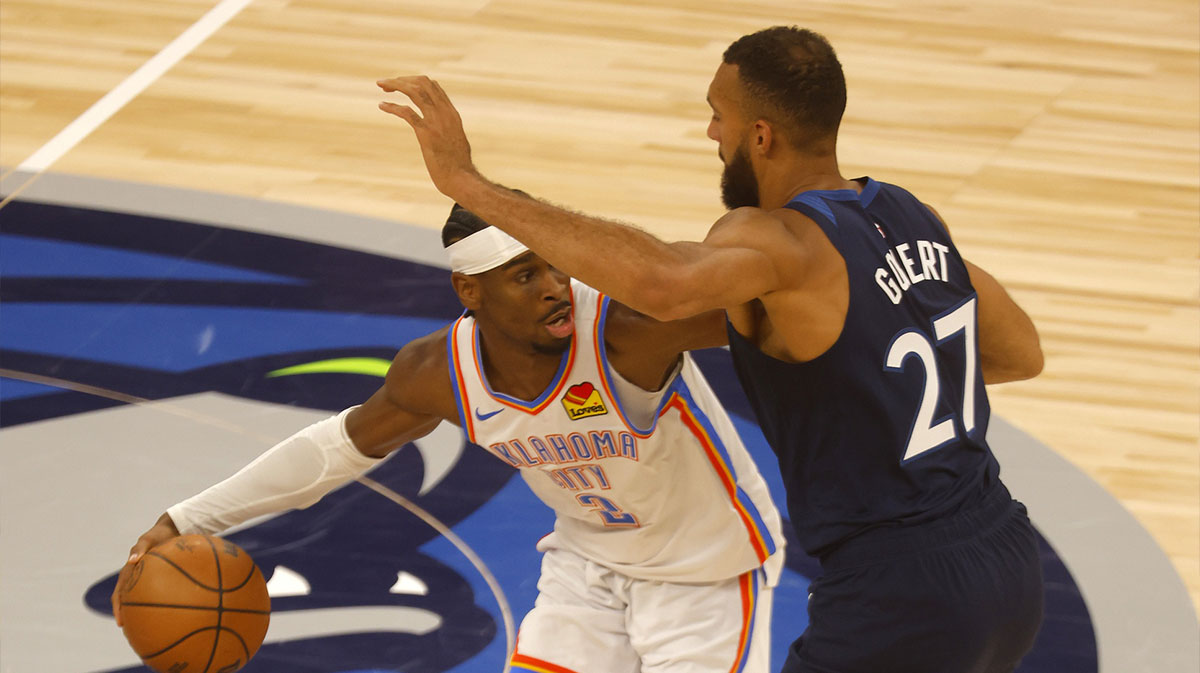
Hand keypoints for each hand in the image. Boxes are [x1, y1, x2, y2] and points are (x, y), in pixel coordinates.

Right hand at [111, 512, 179, 625]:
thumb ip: (140, 549)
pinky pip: (153, 590)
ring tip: (142, 625)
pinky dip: (154, 600)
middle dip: (125, 613)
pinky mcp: (156, 575)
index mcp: (130, 570)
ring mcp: (145, 575)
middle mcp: (135, 575)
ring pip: (138, 596)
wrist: (170, 529)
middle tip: (128, 629)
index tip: (121, 622)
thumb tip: (132, 560)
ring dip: (137, 609)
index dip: (119, 607)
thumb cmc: (158, 534)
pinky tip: (165, 611)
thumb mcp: (148, 539)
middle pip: (126, 598)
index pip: (120, 592)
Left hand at [377, 75, 477, 198]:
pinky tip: (381, 105)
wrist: (461, 178)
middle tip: (386, 84)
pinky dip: (392, 106)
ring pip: (414, 91)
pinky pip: (406, 112)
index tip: (401, 85)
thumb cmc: (458, 165)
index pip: (433, 86)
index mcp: (451, 113)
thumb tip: (441, 130)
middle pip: (422, 82)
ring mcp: (436, 122)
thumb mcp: (456, 140)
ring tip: (381, 86)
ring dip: (396, 84)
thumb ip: (448, 129)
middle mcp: (445, 113)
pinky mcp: (426, 133)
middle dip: (402, 79)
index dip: (414, 81)